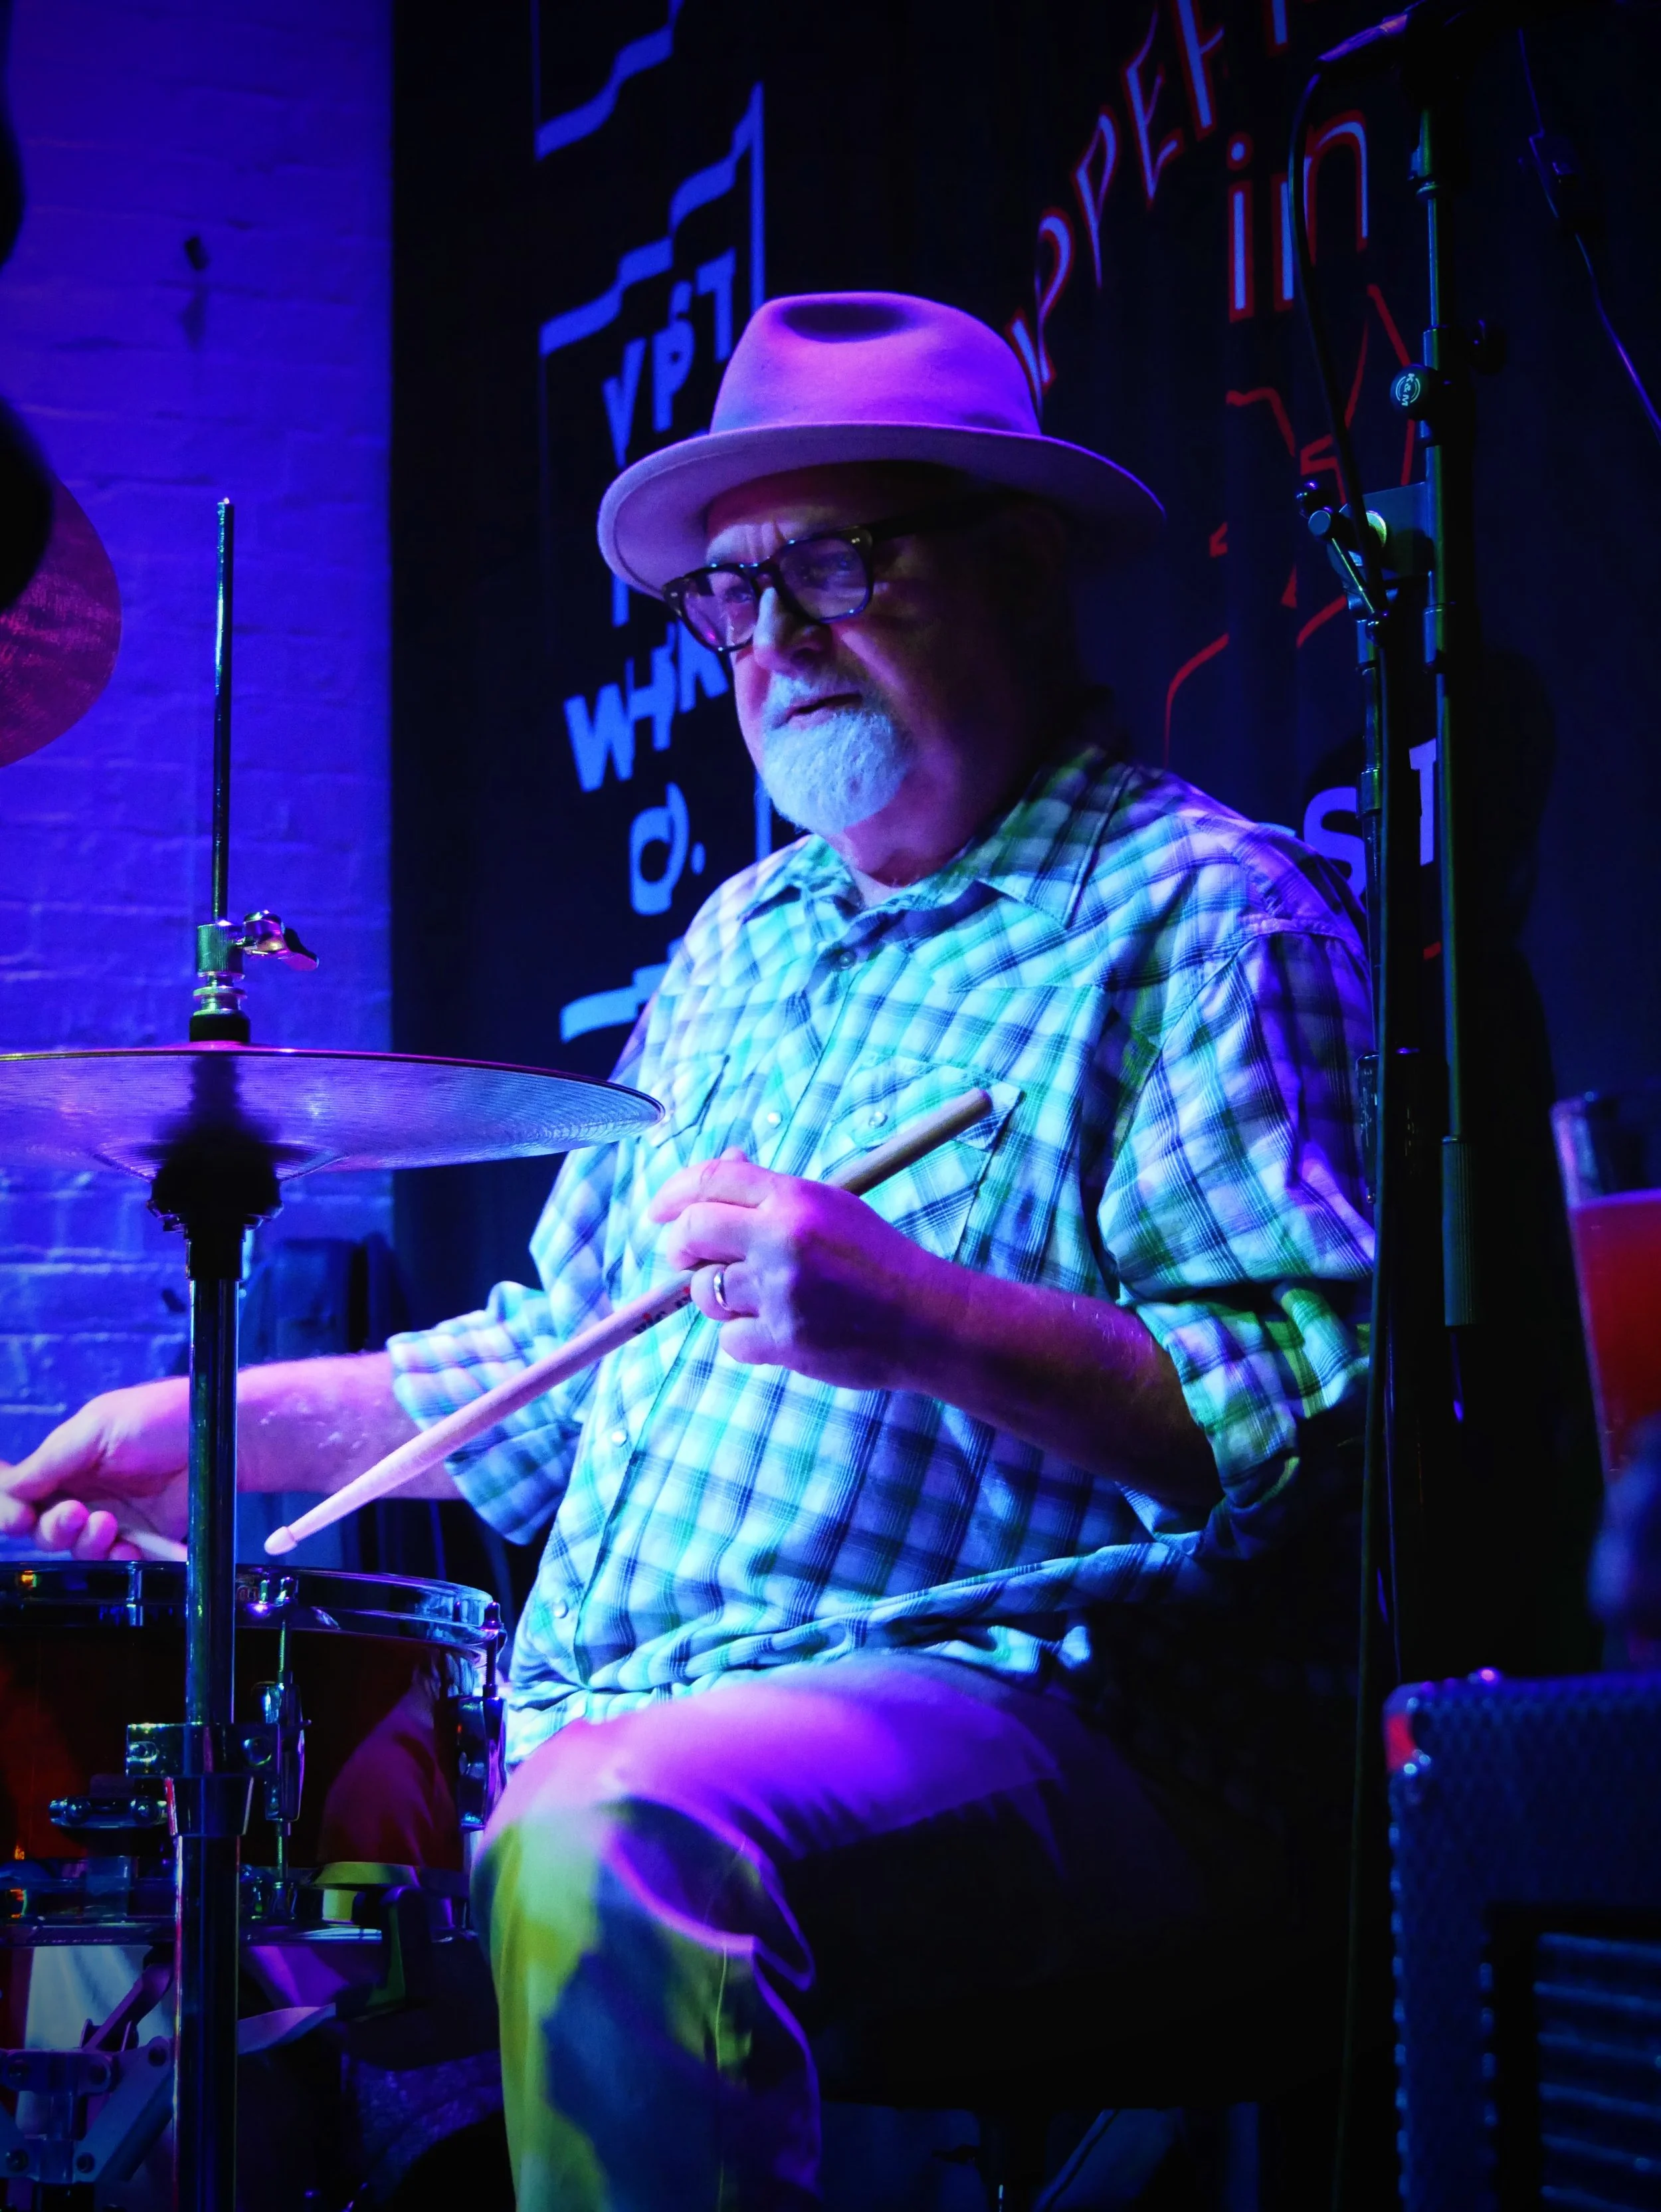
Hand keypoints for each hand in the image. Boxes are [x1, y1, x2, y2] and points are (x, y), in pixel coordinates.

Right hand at [0, 1378, 190, 1559]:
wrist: (225, 1436)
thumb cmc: (164, 1418)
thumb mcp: (101, 1426)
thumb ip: (53, 1458)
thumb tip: (11, 1487)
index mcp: (69, 1458)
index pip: (22, 1488)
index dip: (10, 1506)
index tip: (17, 1516)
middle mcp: (86, 1489)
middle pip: (43, 1525)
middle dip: (51, 1527)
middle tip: (74, 1515)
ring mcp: (114, 1514)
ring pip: (75, 1546)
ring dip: (83, 1542)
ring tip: (107, 1525)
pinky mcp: (143, 1535)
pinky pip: (116, 1559)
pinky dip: (116, 1559)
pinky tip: (127, 1550)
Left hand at [649, 1151, 937, 1389]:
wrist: (928, 1320)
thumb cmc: (877, 1260)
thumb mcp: (832, 1207)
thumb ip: (772, 1193)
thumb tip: (721, 1166)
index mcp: (796, 1198)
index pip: (711, 1180)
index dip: (673, 1194)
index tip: (659, 1212)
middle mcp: (783, 1239)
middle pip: (692, 1232)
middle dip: (677, 1247)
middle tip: (684, 1259)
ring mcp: (782, 1292)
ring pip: (707, 1292)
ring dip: (719, 1297)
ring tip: (760, 1297)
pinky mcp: (785, 1341)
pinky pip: (730, 1340)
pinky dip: (745, 1338)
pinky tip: (780, 1329)